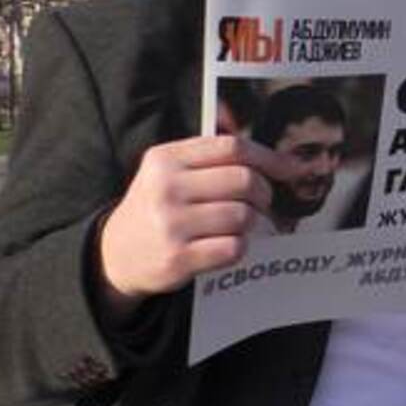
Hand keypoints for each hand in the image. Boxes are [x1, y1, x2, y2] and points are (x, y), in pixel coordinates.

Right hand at [97, 136, 290, 323]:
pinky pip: (234, 248)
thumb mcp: (170, 172)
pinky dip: (239, 247)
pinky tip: (226, 246)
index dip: (269, 157)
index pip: (232, 147)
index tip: (290, 169)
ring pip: (243, 216)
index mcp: (166, 158)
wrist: (116, 255)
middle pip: (245, 181)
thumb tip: (283, 162)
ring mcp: (170, 224)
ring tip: (238, 226)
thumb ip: (213, 160)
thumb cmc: (159, 207)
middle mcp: (166, 188)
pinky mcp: (177, 258)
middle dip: (264, 193)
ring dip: (251, 223)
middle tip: (262, 204)